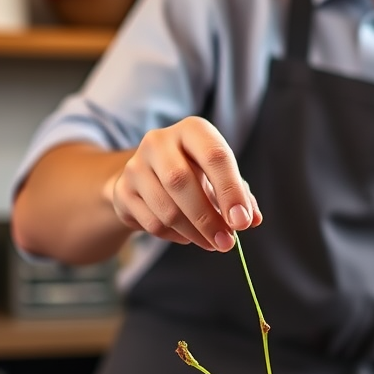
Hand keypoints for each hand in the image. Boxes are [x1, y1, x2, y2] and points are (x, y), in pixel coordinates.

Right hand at [105, 116, 262, 251]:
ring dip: (194, 233)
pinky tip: (186, 235)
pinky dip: (175, 236)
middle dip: (208, 218)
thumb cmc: (194, 172)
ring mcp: (136, 166)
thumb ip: (239, 195)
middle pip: (182, 181)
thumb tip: (251, 219)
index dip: (230, 191)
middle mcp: (159, 141)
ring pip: (166, 208)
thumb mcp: (219, 176)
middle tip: (227, 243)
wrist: (147, 176)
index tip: (242, 222)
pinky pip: (152, 223)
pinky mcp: (123, 191)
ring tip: (212, 242)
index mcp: (192, 130)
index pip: (214, 156)